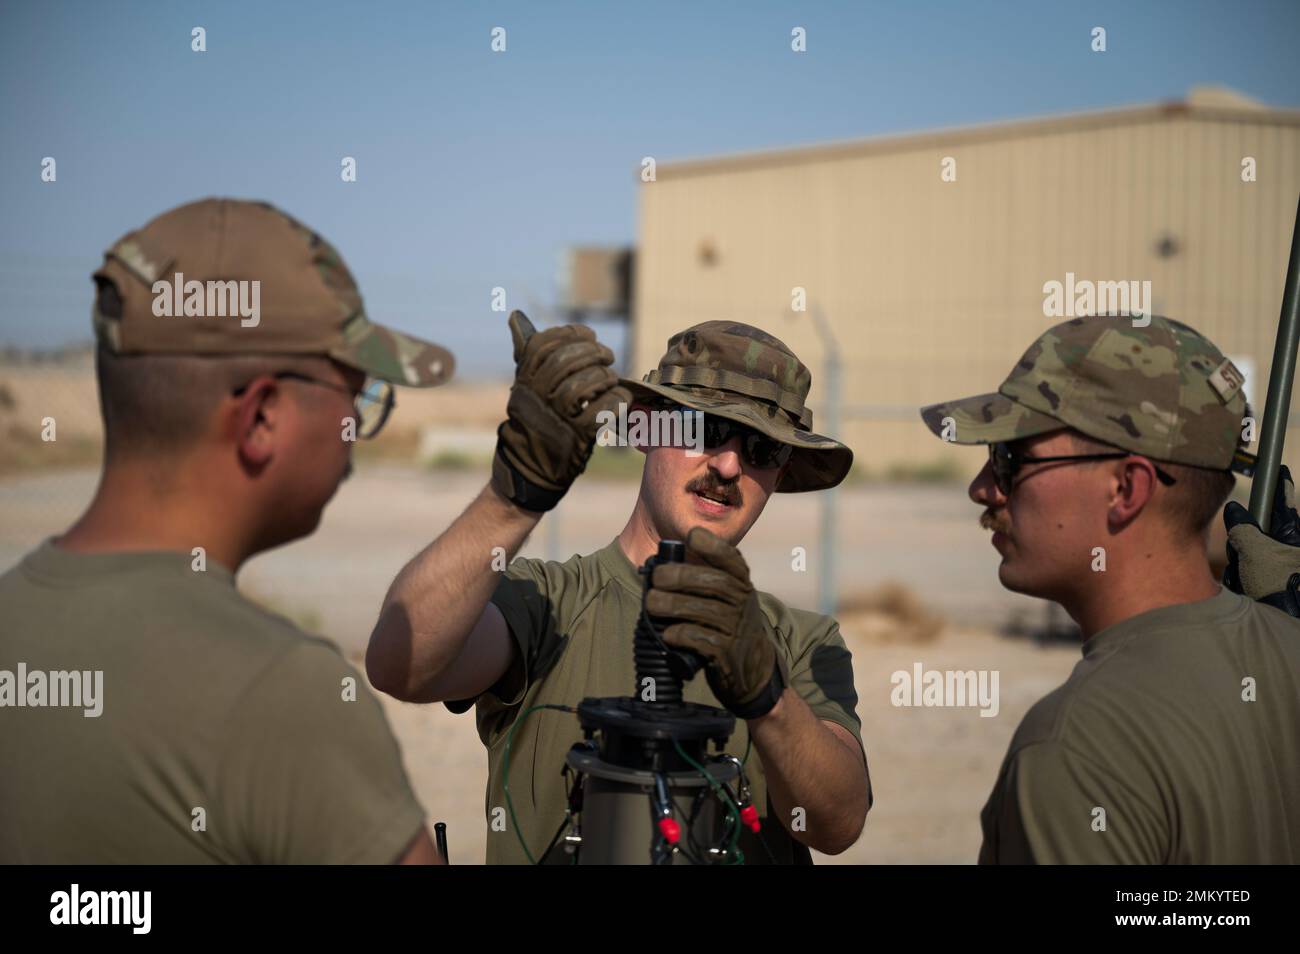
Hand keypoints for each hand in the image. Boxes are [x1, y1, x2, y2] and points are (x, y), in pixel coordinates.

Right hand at [491, 310, 628, 511]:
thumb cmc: (533, 421)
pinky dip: (616, 400)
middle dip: (592, 352)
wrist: (529, 469)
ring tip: (610, 378)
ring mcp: (555, 417)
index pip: (544, 345)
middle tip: (606, 355)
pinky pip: (601, 410)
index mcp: (524, 380)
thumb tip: (516, 317)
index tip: (588, 335)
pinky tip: (619, 398)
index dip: (570, 334)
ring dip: (605, 376)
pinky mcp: (575, 437)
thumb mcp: (526, 388)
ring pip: (584, 384)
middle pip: (565, 361)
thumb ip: (528, 355)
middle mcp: (536, 397)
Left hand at [647, 527, 785, 717]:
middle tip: (657, 577)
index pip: (732, 560)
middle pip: (715, 582)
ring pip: (705, 610)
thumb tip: (658, 566)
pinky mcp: (727, 653)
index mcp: (742, 584)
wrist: (752, 668)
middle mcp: (743, 603)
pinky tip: (667, 633)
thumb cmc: (728, 625)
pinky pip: (702, 639)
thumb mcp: (727, 598)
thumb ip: (703, 581)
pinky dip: (681, 634)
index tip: (691, 536)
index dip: (713, 545)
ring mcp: (738, 628)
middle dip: (682, 576)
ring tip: (652, 604)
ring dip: (674, 605)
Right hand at [1224, 464, 1299, 614]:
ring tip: (1247, 577)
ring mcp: (1278, 562)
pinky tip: (1247, 586)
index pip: (1282, 502)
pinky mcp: (1268, 578)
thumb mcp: (1256, 551)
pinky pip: (1248, 570)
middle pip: (1257, 529)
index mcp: (1290, 533)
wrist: (1286, 614)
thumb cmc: (1277, 582)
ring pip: (1250, 551)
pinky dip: (1243, 576)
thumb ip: (1243, 529)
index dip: (1279, 484)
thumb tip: (1235, 510)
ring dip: (1242, 562)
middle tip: (1241, 554)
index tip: (1279, 469)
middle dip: (1244, 540)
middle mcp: (1286, 545)